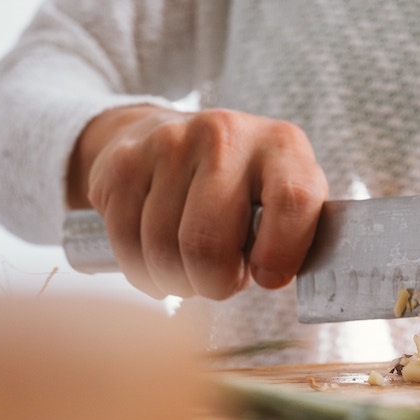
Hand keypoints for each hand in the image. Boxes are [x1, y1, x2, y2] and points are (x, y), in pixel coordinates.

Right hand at [67, 106, 328, 299]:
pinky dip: (143, 272)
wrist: (178, 137)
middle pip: (209, 243)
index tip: (268, 278)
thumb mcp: (287, 199)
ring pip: (163, 251)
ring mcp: (170, 143)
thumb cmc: (250, 189)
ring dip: (178, 281)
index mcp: (284, 145)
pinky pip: (125, 244)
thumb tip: (273, 278)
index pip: (293, 202)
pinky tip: (159, 262)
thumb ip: (296, 235)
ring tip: (194, 270)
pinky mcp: (123, 162)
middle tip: (221, 283)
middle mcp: (226, 135)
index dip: (281, 255)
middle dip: (215, 284)